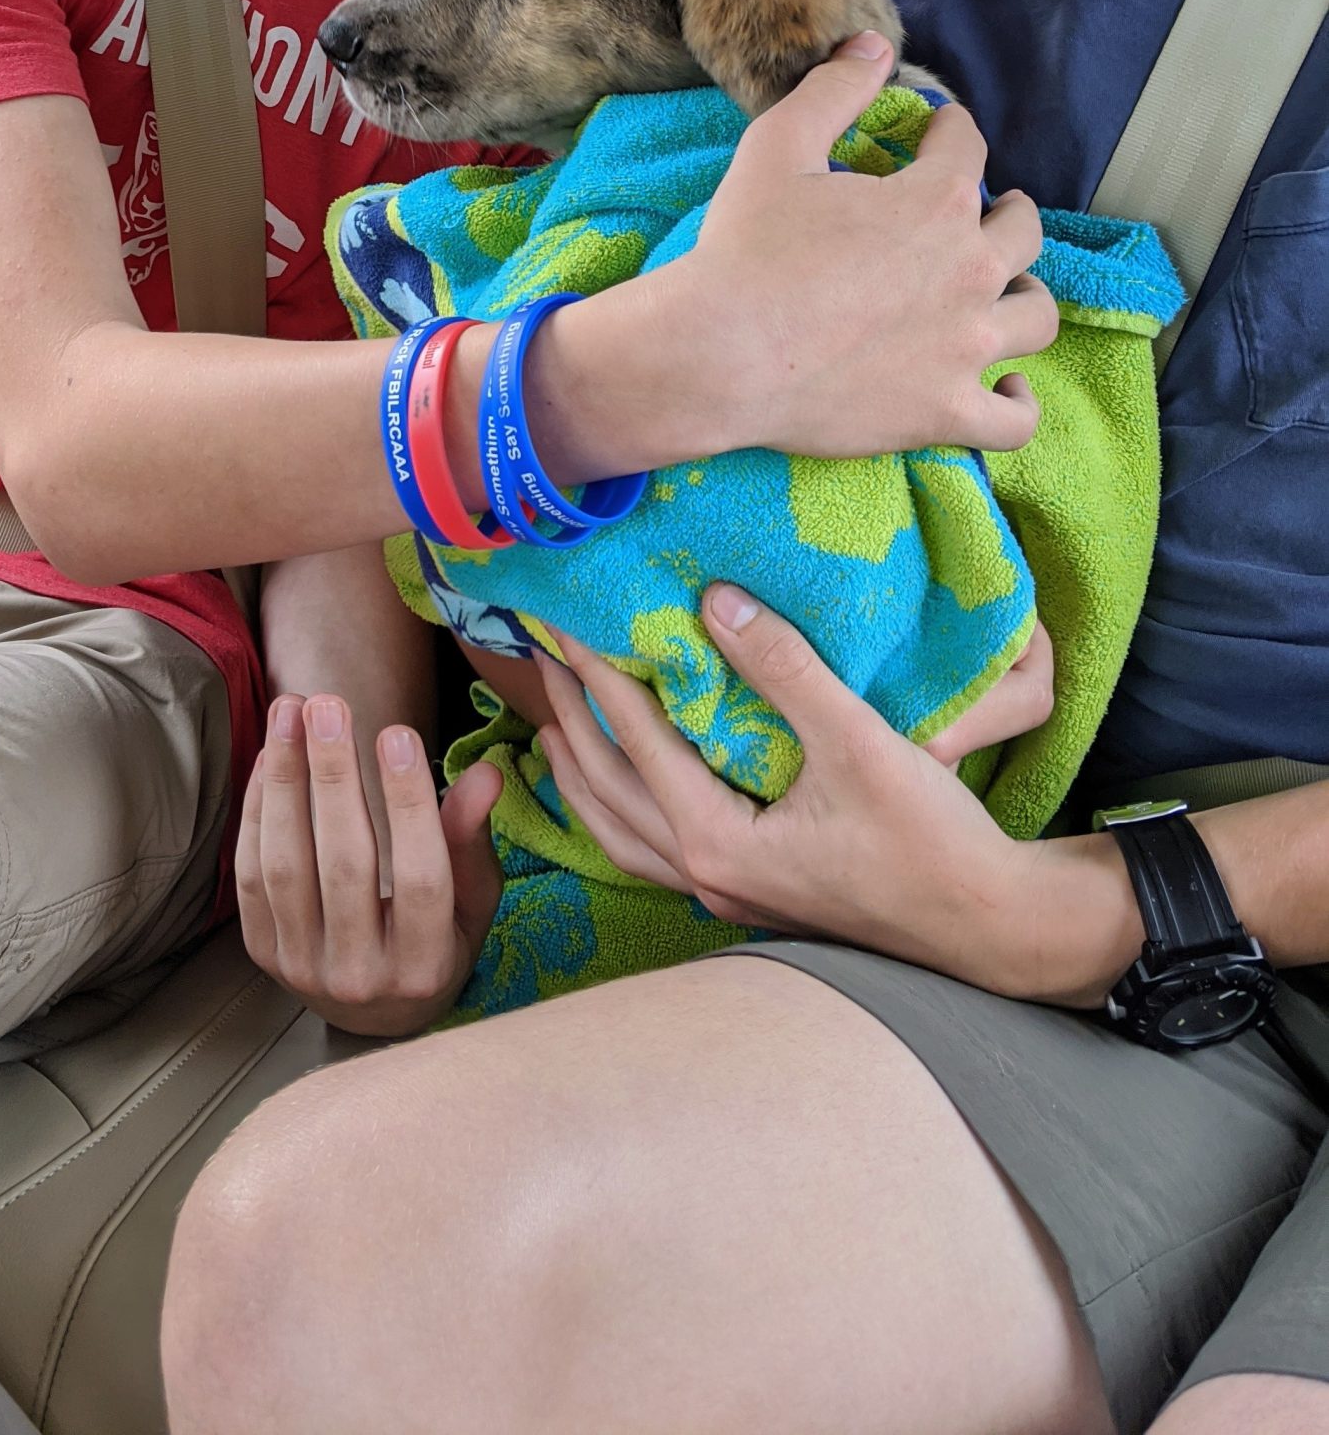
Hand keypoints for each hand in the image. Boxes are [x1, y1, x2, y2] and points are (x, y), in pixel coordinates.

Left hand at [236, 694, 501, 1037]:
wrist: (375, 1017)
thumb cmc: (437, 943)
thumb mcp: (472, 902)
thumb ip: (472, 840)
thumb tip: (486, 773)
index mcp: (425, 963)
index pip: (421, 879)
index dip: (409, 804)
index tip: (398, 732)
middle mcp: (361, 973)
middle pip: (345, 866)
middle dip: (334, 776)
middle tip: (329, 704)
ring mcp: (304, 967)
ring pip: (286, 866)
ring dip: (284, 780)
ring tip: (291, 712)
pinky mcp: (264, 954)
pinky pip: (250, 875)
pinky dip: (257, 810)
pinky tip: (271, 757)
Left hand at [534, 594, 1131, 1001]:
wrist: (989, 925)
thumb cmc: (931, 839)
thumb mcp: (859, 740)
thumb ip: (784, 669)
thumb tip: (714, 603)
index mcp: (720, 843)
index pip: (637, 743)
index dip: (598, 677)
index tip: (564, 622)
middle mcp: (706, 878)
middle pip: (606, 791)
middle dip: (570, 720)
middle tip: (539, 654)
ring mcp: (724, 896)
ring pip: (619, 832)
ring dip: (583, 770)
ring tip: (559, 716)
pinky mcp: (747, 896)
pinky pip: (650, 849)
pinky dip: (619, 807)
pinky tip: (625, 779)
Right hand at [666, 35, 1056, 460]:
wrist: (718, 354)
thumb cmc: (744, 249)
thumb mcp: (778, 146)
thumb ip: (835, 90)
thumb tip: (875, 46)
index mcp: (936, 202)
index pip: (968, 148)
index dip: (952, 132)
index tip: (939, 133)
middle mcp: (969, 271)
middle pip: (1022, 231)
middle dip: (1006, 212)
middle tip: (984, 213)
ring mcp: (965, 348)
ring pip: (1035, 316)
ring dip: (1022, 295)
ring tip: (1003, 291)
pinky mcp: (945, 412)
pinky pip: (1014, 419)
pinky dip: (1016, 402)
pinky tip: (1005, 387)